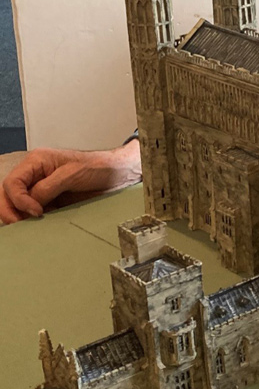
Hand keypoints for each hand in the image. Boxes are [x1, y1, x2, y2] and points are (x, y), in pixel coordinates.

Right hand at [0, 142, 142, 224]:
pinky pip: (34, 211)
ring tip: (30, 226)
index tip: (35, 211)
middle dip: (11, 211)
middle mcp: (35, 175)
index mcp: (37, 161)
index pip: (12, 182)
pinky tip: (41, 226)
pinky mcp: (51, 200)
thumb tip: (30, 203)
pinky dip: (33, 220)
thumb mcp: (72, 174)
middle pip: (8, 195)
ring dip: (21, 217)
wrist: (119, 174)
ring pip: (18, 205)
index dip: (18, 199)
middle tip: (21, 225)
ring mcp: (42, 188)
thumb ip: (48, 187)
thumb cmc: (99, 166)